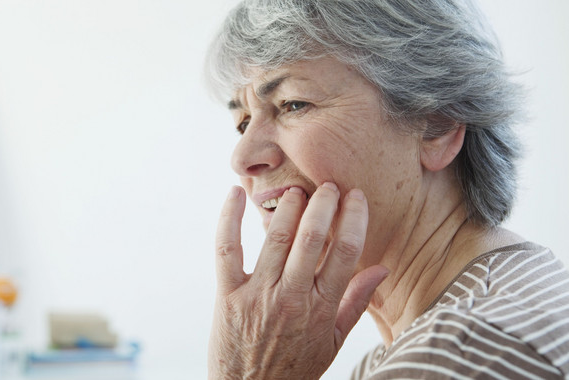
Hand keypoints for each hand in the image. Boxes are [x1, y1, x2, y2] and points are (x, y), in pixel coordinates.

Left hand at [209, 183, 387, 379]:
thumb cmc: (295, 367)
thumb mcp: (333, 342)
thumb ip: (355, 303)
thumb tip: (382, 270)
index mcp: (322, 309)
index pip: (346, 253)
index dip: (354, 219)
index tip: (357, 197)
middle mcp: (292, 297)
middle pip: (312, 239)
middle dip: (324, 205)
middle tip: (329, 186)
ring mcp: (258, 295)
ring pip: (276, 239)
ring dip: (289, 208)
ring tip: (298, 191)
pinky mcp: (228, 295)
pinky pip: (227, 249)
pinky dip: (228, 219)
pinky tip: (235, 194)